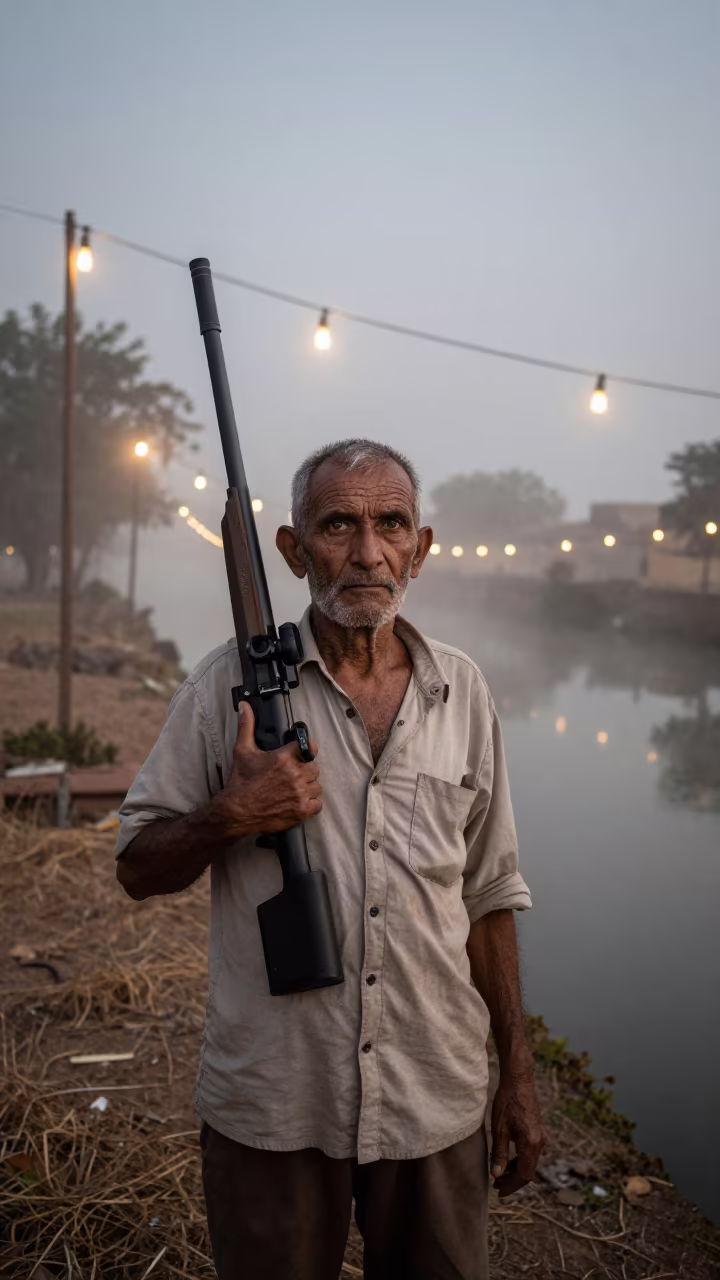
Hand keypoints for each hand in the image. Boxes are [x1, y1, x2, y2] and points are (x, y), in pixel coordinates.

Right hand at [213, 702, 321, 837]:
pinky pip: (317, 804)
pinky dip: (310, 804)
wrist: (237, 812)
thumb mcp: (242, 751)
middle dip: (304, 771)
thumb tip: (244, 706)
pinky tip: (297, 802)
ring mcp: (300, 793)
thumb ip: (246, 726)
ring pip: (316, 786)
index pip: (310, 747)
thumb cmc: (241, 782)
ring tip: (293, 790)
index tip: (301, 754)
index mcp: (284, 758)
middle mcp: (295, 774)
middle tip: (291, 776)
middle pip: (314, 768)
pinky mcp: (302, 810)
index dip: (307, 750)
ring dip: (308, 788)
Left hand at [490, 1064, 545, 1197]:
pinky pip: (531, 1152)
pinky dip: (520, 1160)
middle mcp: (540, 1142)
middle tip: (496, 1184)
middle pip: (528, 1171)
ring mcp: (541, 1136)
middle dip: (513, 1180)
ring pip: (530, 1162)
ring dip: (516, 1170)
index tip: (499, 1192)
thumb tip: (497, 1175)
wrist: (519, 1080)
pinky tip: (507, 1160)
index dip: (511, 1186)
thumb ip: (500, 1154)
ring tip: (499, 1174)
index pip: (524, 1175)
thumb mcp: (499, 1129)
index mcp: (531, 1143)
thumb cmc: (507, 1102)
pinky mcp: (538, 1131)